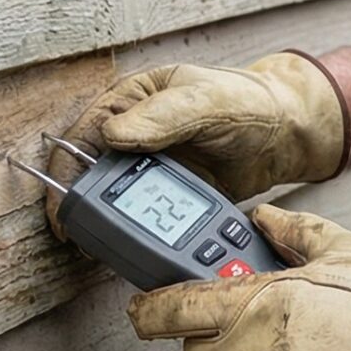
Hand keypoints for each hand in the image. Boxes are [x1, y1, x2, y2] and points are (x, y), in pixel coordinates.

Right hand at [46, 53, 349, 233]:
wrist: (287, 133)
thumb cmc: (249, 102)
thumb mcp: (206, 100)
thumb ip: (165, 116)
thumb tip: (114, 134)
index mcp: (134, 100)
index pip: (84, 135)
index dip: (66, 171)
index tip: (62, 206)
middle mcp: (135, 133)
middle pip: (91, 173)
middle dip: (82, 205)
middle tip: (79, 238)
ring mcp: (152, 166)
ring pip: (115, 198)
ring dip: (110, 223)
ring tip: (106, 248)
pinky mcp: (170, 194)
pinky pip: (145, 216)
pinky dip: (139, 232)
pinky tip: (138, 249)